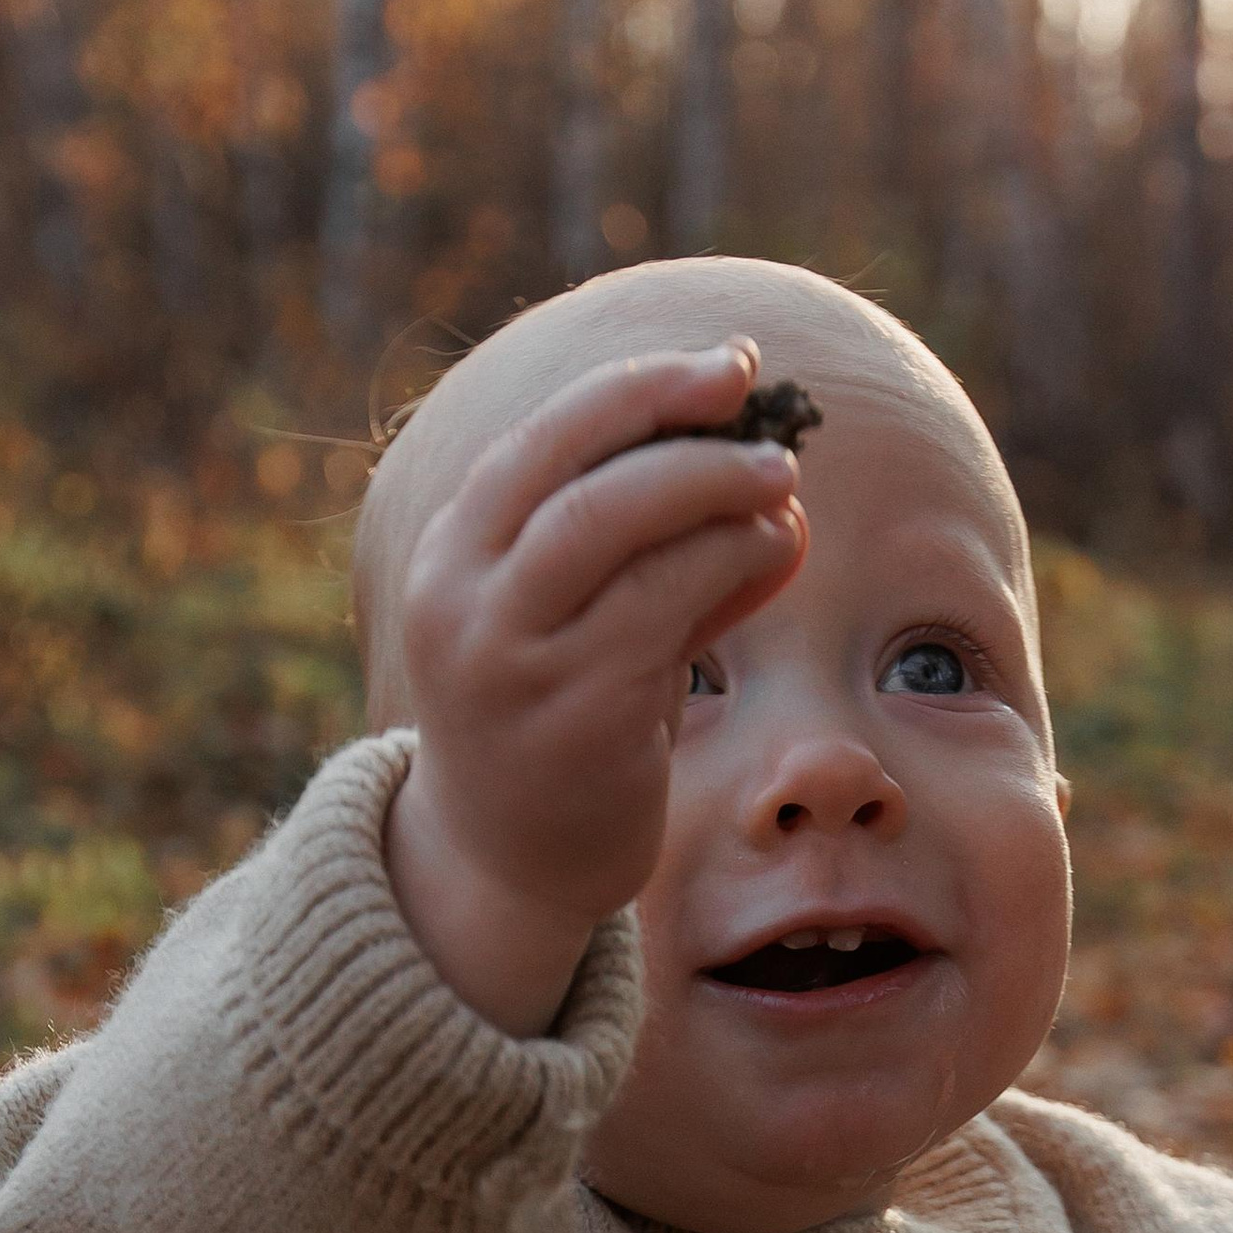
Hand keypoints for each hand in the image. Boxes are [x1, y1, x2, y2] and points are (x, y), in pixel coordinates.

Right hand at [384, 340, 807, 1030]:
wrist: (508, 865)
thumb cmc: (556, 723)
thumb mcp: (585, 625)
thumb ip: (658, 557)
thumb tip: (780, 492)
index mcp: (449, 555)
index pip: (542, 439)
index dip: (640, 389)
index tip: (728, 367)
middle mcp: (463, 598)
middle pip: (576, 468)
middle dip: (681, 423)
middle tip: (766, 417)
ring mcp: (513, 657)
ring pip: (619, 525)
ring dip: (716, 487)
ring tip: (783, 482)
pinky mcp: (575, 712)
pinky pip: (664, 606)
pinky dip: (730, 558)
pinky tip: (774, 545)